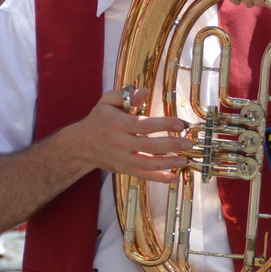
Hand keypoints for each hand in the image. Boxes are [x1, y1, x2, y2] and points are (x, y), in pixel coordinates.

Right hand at [73, 88, 191, 182]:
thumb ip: (125, 95)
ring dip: (168, 163)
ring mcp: (122, 158)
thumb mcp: (107, 102)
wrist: (80, 144)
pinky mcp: (124, 169)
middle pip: (149, 146)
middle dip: (172, 145)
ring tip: (185, 160)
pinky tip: (175, 177)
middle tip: (189, 143)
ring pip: (147, 164)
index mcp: (118, 124)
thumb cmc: (99, 120)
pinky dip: (160, 178)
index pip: (144, 125)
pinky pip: (143, 175)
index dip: (164, 124)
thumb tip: (144, 93)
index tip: (181, 124)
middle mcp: (120, 143)